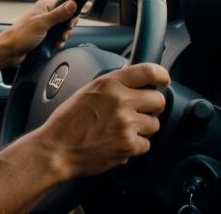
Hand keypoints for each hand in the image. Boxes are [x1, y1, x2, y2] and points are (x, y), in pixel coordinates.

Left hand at [0, 0, 78, 65]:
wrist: (9, 51)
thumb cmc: (20, 36)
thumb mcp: (42, 24)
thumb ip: (58, 14)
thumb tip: (72, 4)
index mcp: (44, 7)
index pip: (65, 5)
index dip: (70, 15)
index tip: (69, 24)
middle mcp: (45, 15)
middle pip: (65, 19)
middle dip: (67, 29)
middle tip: (63, 34)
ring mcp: (45, 26)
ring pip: (62, 30)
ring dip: (63, 37)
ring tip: (58, 41)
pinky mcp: (44, 37)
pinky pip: (57, 38)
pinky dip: (58, 42)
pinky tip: (55, 46)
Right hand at [33, 63, 170, 179]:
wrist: (56, 148)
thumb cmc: (67, 122)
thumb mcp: (87, 91)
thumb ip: (112, 86)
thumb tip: (133, 85)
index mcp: (109, 83)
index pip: (148, 71)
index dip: (161, 76)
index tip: (164, 81)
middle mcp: (121, 101)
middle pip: (158, 100)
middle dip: (152, 107)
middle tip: (141, 112)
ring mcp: (126, 124)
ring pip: (154, 124)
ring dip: (143, 128)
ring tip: (124, 130)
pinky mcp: (128, 145)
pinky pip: (146, 144)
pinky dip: (135, 146)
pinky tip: (119, 143)